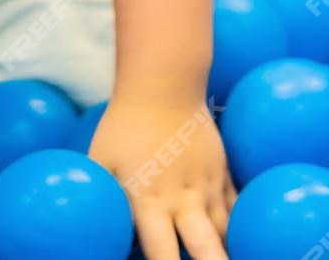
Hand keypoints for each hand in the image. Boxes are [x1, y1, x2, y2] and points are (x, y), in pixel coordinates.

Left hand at [86, 92, 235, 259]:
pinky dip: (239, 229)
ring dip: (226, 251)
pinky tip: (238, 242)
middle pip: (207, 248)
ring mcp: (208, 187)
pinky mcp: (223, 174)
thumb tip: (89, 231)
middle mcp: (184, 200)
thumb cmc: (123, 126)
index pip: (162, 253)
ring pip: (227, 233)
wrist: (164, 85)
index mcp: (150, 201)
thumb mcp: (100, 162)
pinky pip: (237, 210)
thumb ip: (100, 200)